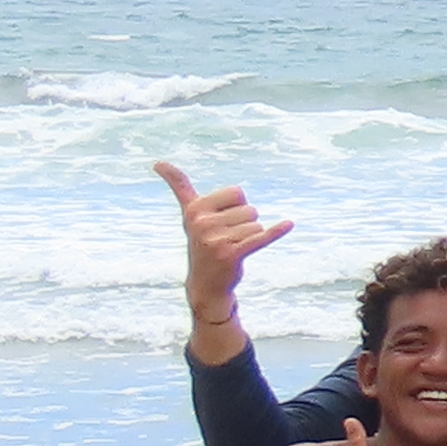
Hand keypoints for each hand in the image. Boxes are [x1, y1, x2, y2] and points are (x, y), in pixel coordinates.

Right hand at [157, 160, 288, 334]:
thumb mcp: (190, 213)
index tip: (222, 220)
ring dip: (251, 237)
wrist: (206, 283)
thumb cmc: (202, 240)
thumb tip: (157, 162)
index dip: (237, 205)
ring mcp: (216, 239)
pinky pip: (261, 237)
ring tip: (233, 248)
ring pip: (257, 225)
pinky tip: (289, 224)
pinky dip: (276, 231)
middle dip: (245, 223)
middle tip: (228, 238)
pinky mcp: (231, 254)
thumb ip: (178, 186)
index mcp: (194, 209)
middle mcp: (202, 223)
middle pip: (250, 209)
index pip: (237, 192)